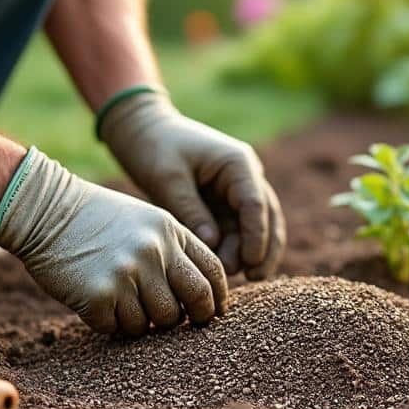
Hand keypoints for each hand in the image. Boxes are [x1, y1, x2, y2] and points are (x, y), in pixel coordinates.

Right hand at [0, 149, 227, 335]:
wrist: (44, 210)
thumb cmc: (96, 219)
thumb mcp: (145, 221)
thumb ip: (173, 251)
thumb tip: (201, 297)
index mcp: (170, 231)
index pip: (213, 271)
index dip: (217, 298)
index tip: (212, 312)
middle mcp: (154, 252)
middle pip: (195, 301)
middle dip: (194, 319)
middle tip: (179, 324)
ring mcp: (127, 274)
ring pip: (157, 322)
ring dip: (144, 322)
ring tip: (124, 305)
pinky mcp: (100, 296)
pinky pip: (120, 328)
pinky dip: (111, 324)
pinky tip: (98, 304)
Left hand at [98, 90, 284, 278]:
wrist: (141, 130)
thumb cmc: (154, 148)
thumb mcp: (168, 179)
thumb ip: (191, 211)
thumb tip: (213, 246)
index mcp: (237, 164)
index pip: (256, 204)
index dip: (257, 236)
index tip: (249, 262)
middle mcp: (244, 176)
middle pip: (267, 218)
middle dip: (262, 248)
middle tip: (250, 276)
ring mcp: (235, 190)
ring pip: (255, 227)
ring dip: (248, 252)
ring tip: (233, 277)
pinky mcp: (222, 203)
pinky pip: (236, 230)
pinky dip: (234, 248)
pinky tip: (225, 269)